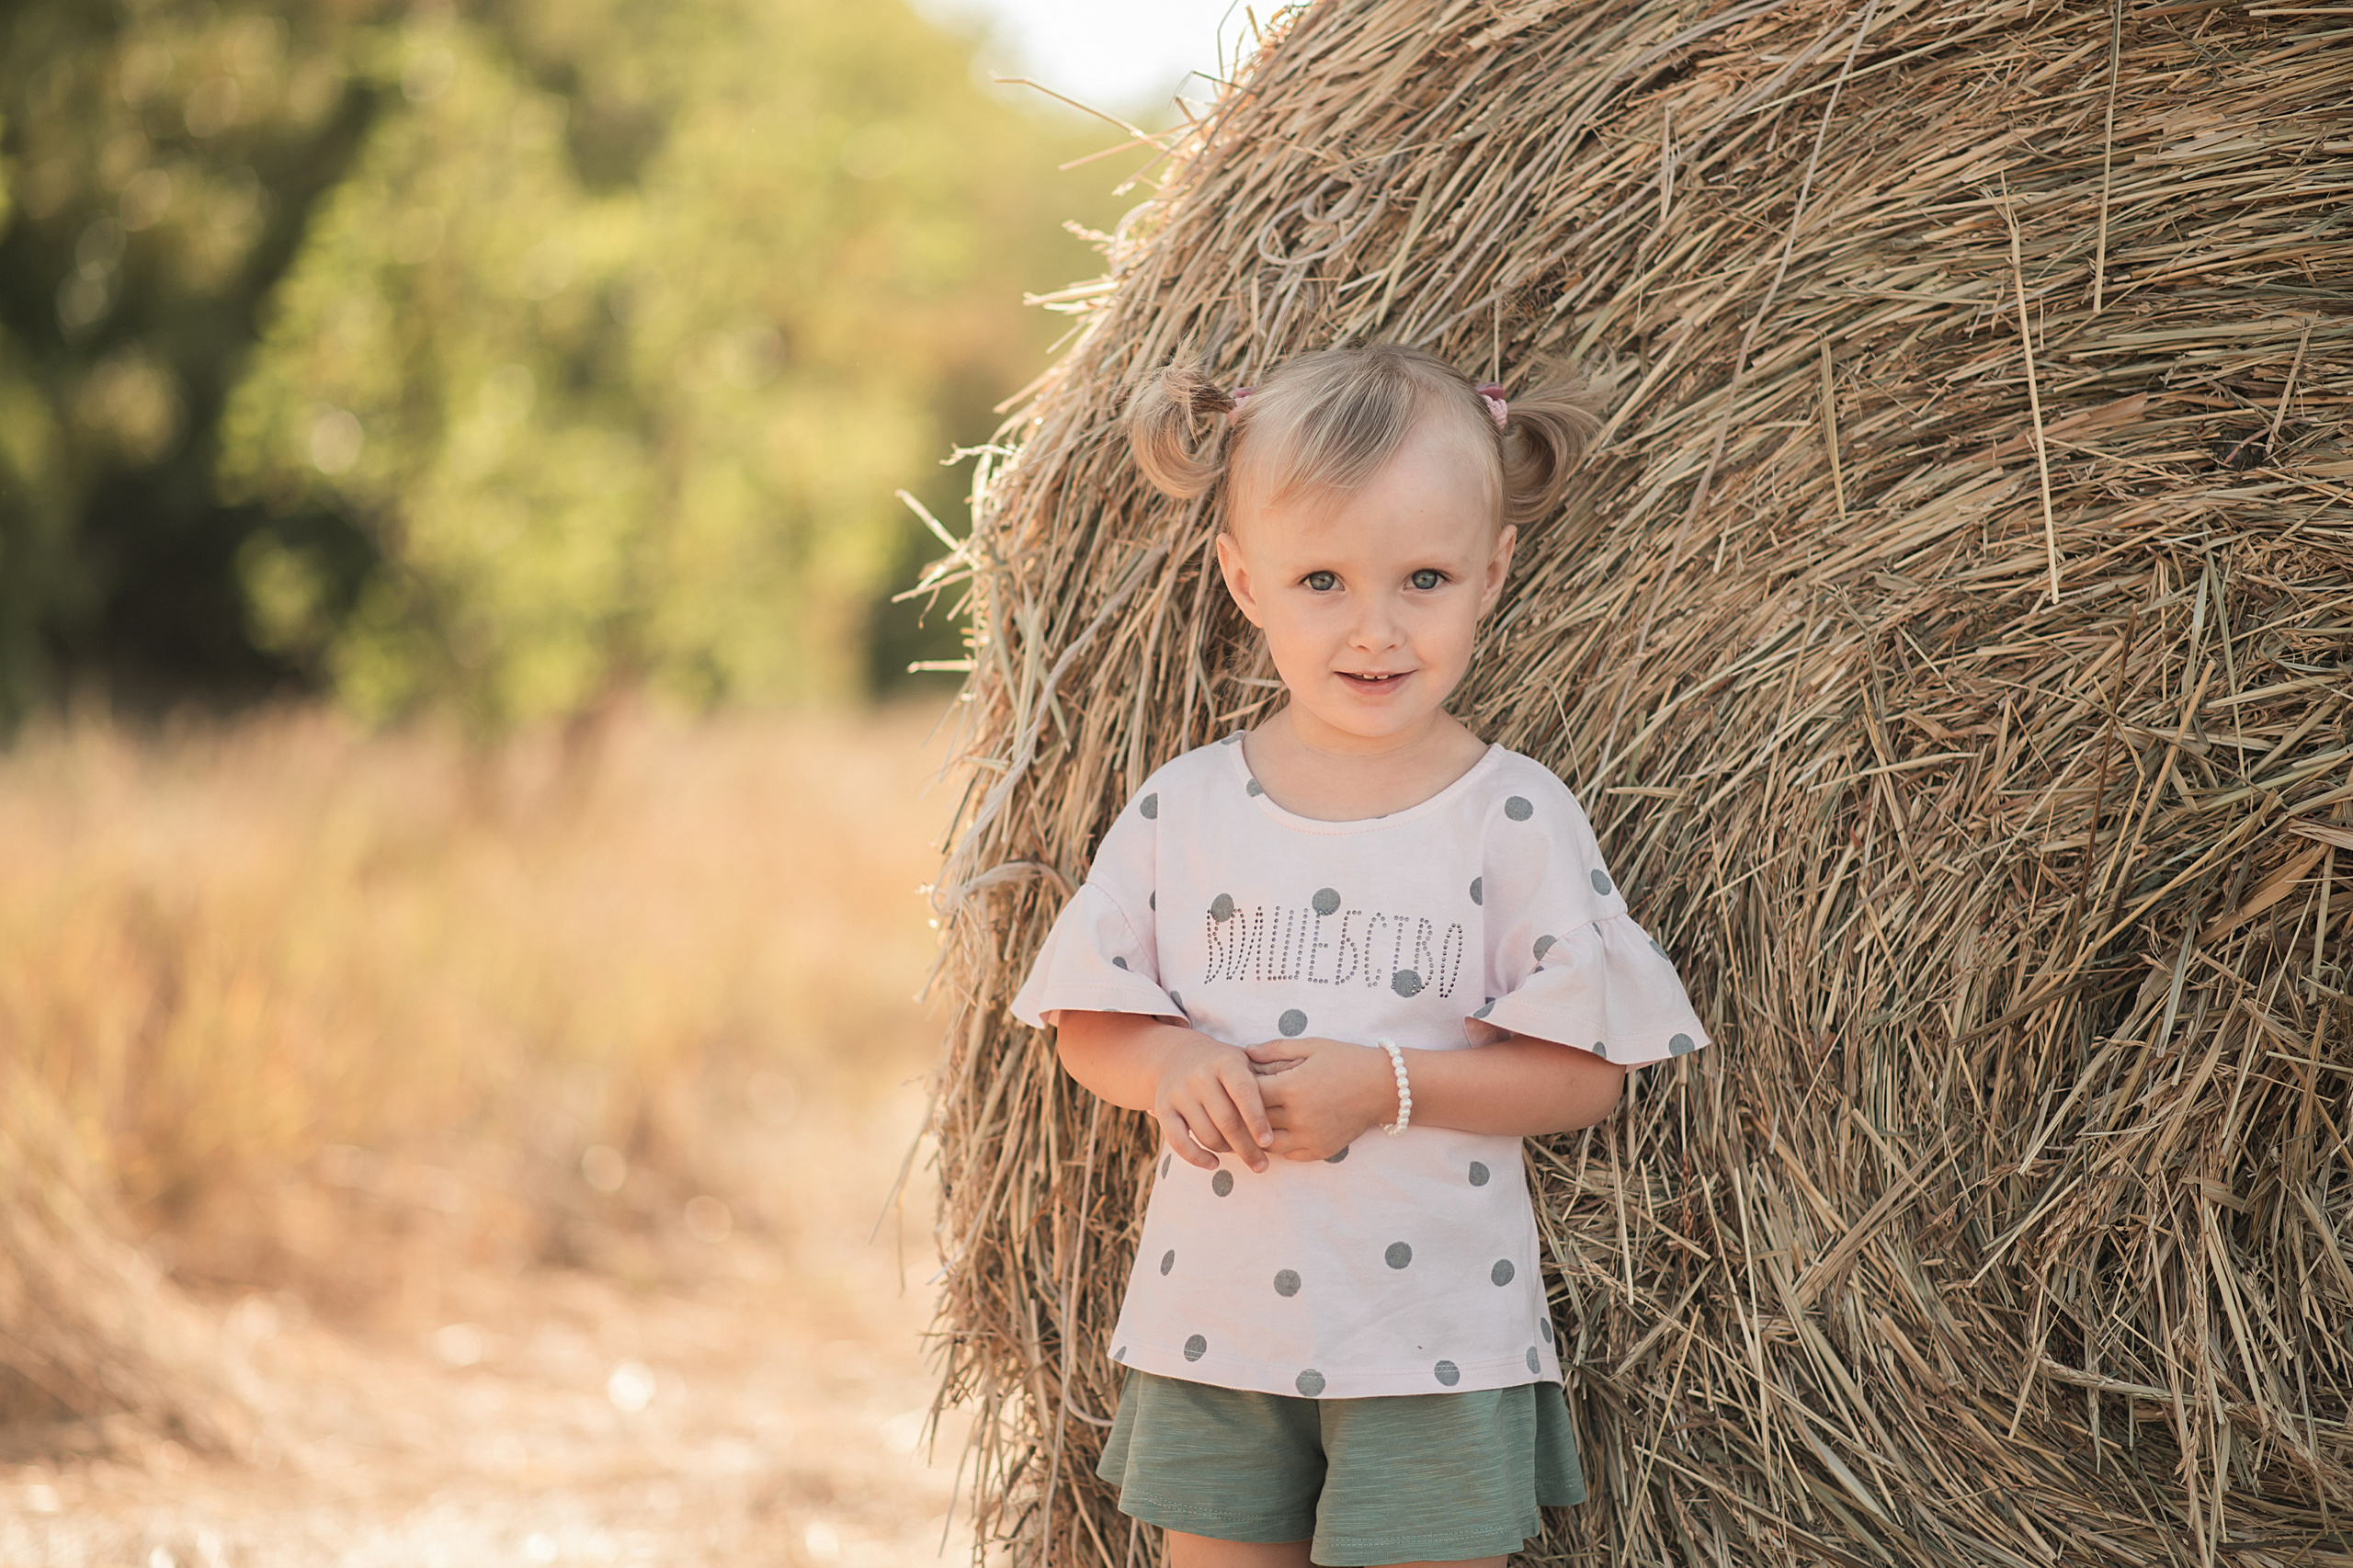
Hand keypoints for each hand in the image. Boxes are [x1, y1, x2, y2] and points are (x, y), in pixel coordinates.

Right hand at [1155, 1036, 1274, 1171]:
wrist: (1177, 1056)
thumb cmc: (1224, 1066)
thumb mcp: (1244, 1061)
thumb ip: (1266, 1079)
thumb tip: (1295, 1106)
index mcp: (1225, 1062)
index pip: (1244, 1093)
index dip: (1257, 1120)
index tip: (1269, 1143)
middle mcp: (1199, 1075)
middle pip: (1226, 1120)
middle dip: (1247, 1147)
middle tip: (1262, 1165)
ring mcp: (1179, 1092)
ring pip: (1206, 1134)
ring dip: (1227, 1152)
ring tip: (1242, 1156)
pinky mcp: (1162, 1109)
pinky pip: (1179, 1141)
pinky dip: (1197, 1157)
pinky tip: (1214, 1164)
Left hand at [1243, 1037, 1396, 1161]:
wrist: (1383, 1087)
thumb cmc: (1347, 1061)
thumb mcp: (1312, 1046)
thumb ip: (1276, 1049)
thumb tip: (1246, 1052)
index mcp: (1292, 1088)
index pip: (1248, 1094)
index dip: (1239, 1089)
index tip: (1236, 1083)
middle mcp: (1298, 1116)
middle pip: (1254, 1120)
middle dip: (1243, 1112)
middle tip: (1235, 1105)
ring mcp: (1309, 1137)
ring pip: (1266, 1143)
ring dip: (1257, 1133)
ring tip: (1252, 1122)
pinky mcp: (1320, 1150)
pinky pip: (1288, 1155)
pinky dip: (1278, 1145)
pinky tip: (1275, 1133)